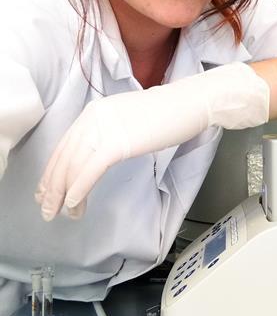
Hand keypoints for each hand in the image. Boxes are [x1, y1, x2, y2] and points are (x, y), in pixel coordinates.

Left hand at [35, 62, 268, 220]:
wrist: (189, 103)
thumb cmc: (167, 112)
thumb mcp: (129, 119)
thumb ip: (110, 132)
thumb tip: (99, 155)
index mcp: (95, 111)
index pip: (65, 144)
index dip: (52, 170)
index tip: (47, 189)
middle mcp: (94, 117)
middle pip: (64, 157)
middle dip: (52, 186)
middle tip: (47, 209)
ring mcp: (104, 128)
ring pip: (73, 166)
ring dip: (63, 193)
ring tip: (61, 213)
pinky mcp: (117, 142)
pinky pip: (90, 170)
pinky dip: (79, 189)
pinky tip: (74, 204)